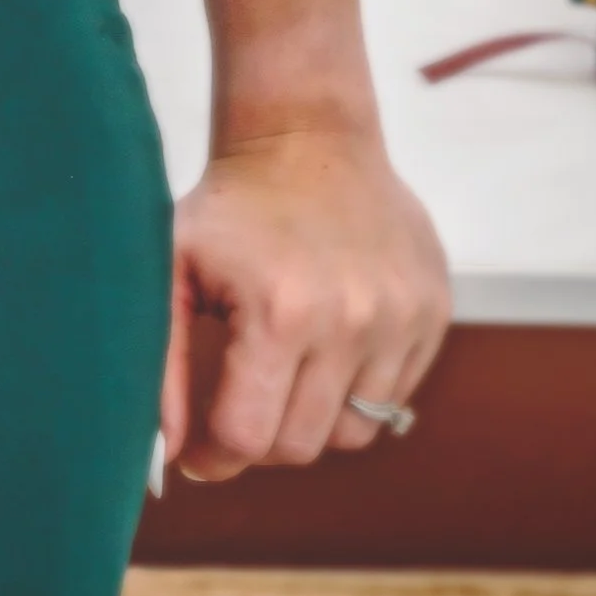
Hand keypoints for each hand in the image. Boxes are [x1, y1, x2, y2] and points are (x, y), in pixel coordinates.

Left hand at [164, 124, 448, 482]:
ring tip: (283, 373)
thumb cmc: (229, 210)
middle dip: (261, 441)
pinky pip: (394, 396)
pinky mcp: (433, 312)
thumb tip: (164, 455)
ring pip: (353, 431)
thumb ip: (162, 365)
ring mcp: (402, 319)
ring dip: (312, 418)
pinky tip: (327, 345)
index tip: (196, 453)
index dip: (213, 456)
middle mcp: (352, 321)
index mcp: (281, 313)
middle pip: (301, 444)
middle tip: (239, 406)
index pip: (248, 438)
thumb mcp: (173, 272)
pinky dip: (356, 390)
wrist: (306, 139)